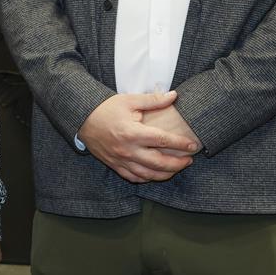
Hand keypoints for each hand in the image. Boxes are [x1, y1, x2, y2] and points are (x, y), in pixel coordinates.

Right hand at [78, 91, 199, 182]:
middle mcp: (128, 150)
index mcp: (133, 133)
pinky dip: (147, 178)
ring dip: (165, 174)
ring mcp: (121, 160)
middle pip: (158, 163)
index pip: (163, 141)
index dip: (180, 144)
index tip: (193, 145)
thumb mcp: (129, 100)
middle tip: (189, 160)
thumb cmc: (106, 108)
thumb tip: (174, 96)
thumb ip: (153, 100)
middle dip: (178, 164)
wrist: (82, 119)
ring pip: (148, 175)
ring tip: (177, 169)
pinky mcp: (115, 165)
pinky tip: (156, 174)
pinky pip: (133, 178)